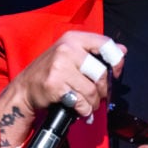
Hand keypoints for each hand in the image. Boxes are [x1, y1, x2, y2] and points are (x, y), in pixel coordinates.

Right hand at [0, 31, 125, 147]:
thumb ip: (95, 51)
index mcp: (73, 38)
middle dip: (103, 90)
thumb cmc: (52, 71)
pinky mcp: (55, 85)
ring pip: (92, 90)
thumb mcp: (71, 54)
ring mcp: (59, 67)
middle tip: (99, 96)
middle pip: (100, 73)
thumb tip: (123, 50)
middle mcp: (67, 49)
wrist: (25, 88)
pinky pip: (80, 102)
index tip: (115, 73)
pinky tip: (79, 109)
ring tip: (88, 104)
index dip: (116, 61)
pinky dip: (83, 110)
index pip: (105, 44)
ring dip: (93, 103)